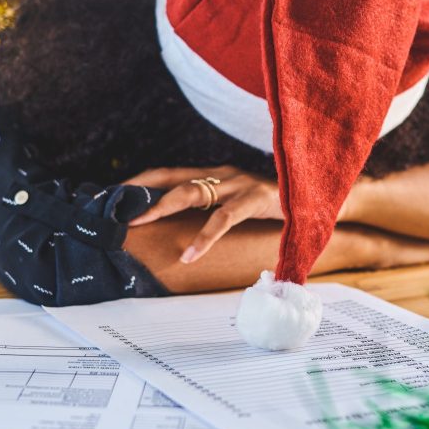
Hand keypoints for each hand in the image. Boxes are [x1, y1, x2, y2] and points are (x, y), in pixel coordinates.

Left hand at [126, 166, 283, 262]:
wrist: (317, 199)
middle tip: (112, 209)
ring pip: (191, 192)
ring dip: (160, 207)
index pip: (167, 173)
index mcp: (215, 175)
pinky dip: (203, 238)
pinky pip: (223, 218)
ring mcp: (238, 184)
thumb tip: (181, 226)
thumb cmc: (274, 206)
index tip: (112, 195)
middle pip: (171, 178)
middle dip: (139, 192)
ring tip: (136, 224)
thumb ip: (213, 209)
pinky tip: (189, 255)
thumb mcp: (237, 204)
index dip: (139, 181)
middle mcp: (222, 174)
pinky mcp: (255, 198)